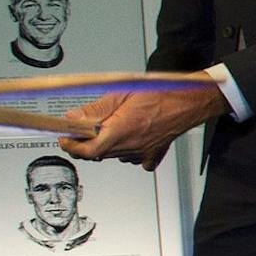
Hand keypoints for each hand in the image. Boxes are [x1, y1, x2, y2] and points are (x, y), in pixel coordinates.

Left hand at [60, 85, 223, 168]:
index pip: (86, 150)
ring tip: (112, 130)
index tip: (65, 139)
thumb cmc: (161, 94)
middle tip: (83, 129)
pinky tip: (132, 141)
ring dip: (106, 146)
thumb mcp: (121, 94)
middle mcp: (130, 146)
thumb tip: (74, 118)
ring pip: (113, 156)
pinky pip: (135, 161)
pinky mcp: (153, 155)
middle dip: (86, 143)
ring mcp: (142, 153)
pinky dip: (129, 153)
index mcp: (120, 130)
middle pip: (97, 154)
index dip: (71, 146)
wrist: (190, 100)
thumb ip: (95, 109)